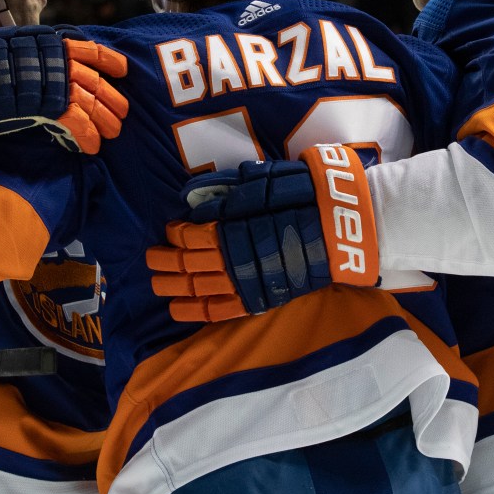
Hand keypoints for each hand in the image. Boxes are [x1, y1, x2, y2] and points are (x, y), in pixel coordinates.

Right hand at [0, 25, 127, 154]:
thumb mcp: (4, 58)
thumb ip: (32, 61)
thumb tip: (64, 74)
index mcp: (35, 40)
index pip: (79, 45)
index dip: (105, 57)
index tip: (122, 68)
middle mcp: (40, 55)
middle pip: (86, 76)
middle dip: (108, 98)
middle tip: (122, 114)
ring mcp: (36, 79)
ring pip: (83, 97)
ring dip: (102, 118)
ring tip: (112, 133)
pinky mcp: (32, 105)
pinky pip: (68, 119)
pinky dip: (83, 134)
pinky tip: (91, 146)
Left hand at [147, 145, 379, 321]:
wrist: (343, 231)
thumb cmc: (305, 200)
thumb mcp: (265, 183)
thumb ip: (228, 191)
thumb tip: (193, 199)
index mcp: (232, 228)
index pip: (192, 236)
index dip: (177, 233)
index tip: (170, 229)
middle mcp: (233, 257)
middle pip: (188, 263)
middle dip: (166, 261)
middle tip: (151, 258)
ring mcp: (245, 281)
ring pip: (198, 287)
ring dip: (172, 285)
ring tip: (156, 283)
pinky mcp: (259, 299)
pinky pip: (221, 310)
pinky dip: (196, 311)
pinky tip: (177, 310)